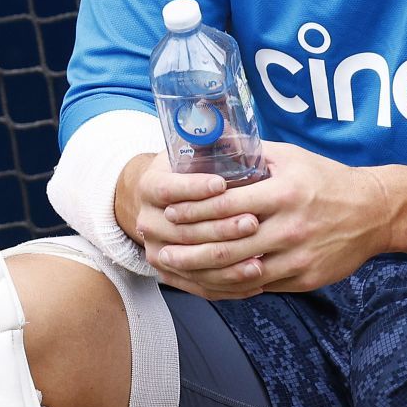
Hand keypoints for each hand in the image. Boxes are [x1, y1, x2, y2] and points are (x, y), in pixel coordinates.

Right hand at [116, 152, 261, 298]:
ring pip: (191, 262)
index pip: (169, 189)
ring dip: (227, 261)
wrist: (162, 204)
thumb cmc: (189, 172)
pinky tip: (256, 279)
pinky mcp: (170, 273)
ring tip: (260, 255)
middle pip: (183, 230)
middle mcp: (147, 221)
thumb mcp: (191, 152)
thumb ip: (209, 142)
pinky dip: (227, 285)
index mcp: (150, 186)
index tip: (222, 184)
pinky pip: (198, 284)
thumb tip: (232, 121)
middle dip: (220, 227)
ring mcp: (156, 250)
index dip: (195, 188)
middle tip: (252, 222)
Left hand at [142, 141, 390, 297]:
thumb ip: (250, 152)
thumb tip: (212, 136)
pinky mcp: (302, 279)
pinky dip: (226, 286)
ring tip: (172, 268)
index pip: (226, 205)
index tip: (167, 211)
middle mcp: (289, 227)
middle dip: (186, 246)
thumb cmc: (328, 180)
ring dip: (198, 272)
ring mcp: (296, 257)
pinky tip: (205, 282)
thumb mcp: (292, 157)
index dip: (192, 210)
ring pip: (236, 273)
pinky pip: (256, 287)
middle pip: (225, 244)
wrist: (374, 212)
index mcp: (285, 193)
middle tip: (157, 246)